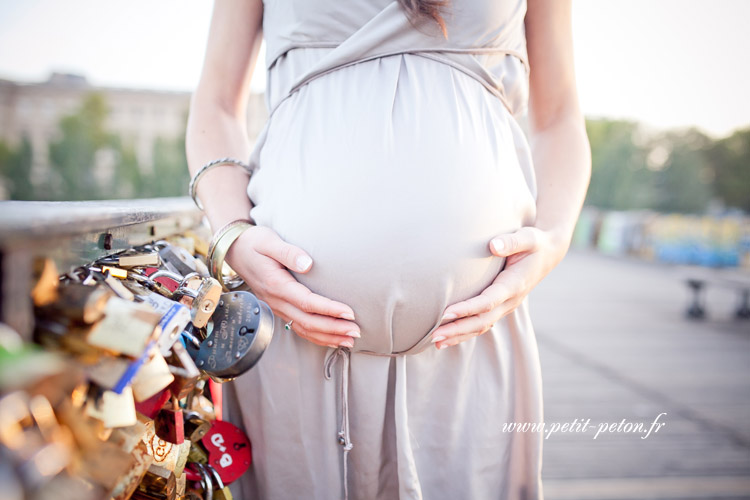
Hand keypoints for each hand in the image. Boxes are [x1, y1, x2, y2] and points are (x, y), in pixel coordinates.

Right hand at [224, 225, 359, 348]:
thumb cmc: (254, 243)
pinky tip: (331, 340)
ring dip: (327, 337)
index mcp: (276, 285)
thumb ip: (288, 252)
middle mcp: (276, 300)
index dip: (329, 309)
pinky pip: (298, 327)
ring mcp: (277, 307)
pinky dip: (316, 337)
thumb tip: (308, 264)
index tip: (349, 312)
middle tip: (356, 330)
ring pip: (303, 329)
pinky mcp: (280, 308)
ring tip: (349, 340)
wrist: (235, 250)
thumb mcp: (269, 241)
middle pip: (308, 321)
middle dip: (333, 328)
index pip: (307, 302)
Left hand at [430, 226, 567, 349]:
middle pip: (482, 321)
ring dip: (459, 336)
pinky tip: (448, 337)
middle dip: (457, 329)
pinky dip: (465, 332)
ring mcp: (506, 306)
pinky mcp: (501, 307)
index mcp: (514, 285)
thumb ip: (512, 241)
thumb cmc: (535, 243)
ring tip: (436, 342)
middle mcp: (510, 300)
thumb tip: (493, 245)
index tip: (445, 313)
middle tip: (433, 336)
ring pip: (482, 327)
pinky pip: (483, 324)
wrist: (548, 253)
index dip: (467, 309)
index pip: (487, 302)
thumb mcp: (528, 237)